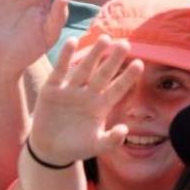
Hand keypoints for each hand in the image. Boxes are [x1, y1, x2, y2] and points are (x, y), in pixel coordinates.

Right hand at [26, 35, 142, 165]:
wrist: (49, 149)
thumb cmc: (76, 147)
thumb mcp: (94, 146)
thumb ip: (110, 140)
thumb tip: (125, 130)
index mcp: (101, 106)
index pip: (117, 89)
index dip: (127, 77)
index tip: (139, 63)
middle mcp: (88, 94)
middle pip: (103, 74)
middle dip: (113, 60)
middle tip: (125, 43)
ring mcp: (71, 90)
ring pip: (85, 69)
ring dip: (94, 54)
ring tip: (105, 39)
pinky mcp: (53, 89)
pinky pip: (60, 71)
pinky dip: (65, 57)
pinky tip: (72, 41)